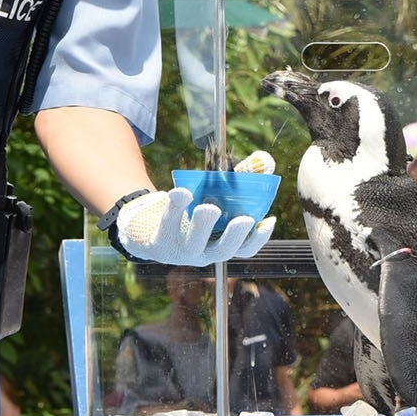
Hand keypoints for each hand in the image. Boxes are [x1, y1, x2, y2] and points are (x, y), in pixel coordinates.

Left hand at [115, 187, 275, 266]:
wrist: (148, 228)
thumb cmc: (187, 212)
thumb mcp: (213, 198)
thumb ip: (238, 181)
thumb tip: (265, 162)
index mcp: (219, 245)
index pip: (244, 249)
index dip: (258, 238)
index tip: (269, 220)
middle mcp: (202, 253)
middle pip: (222, 251)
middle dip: (234, 236)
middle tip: (243, 220)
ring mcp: (179, 251)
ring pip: (194, 243)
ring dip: (203, 225)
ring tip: (208, 207)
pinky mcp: (158, 244)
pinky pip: (168, 226)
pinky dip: (175, 208)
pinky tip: (181, 192)